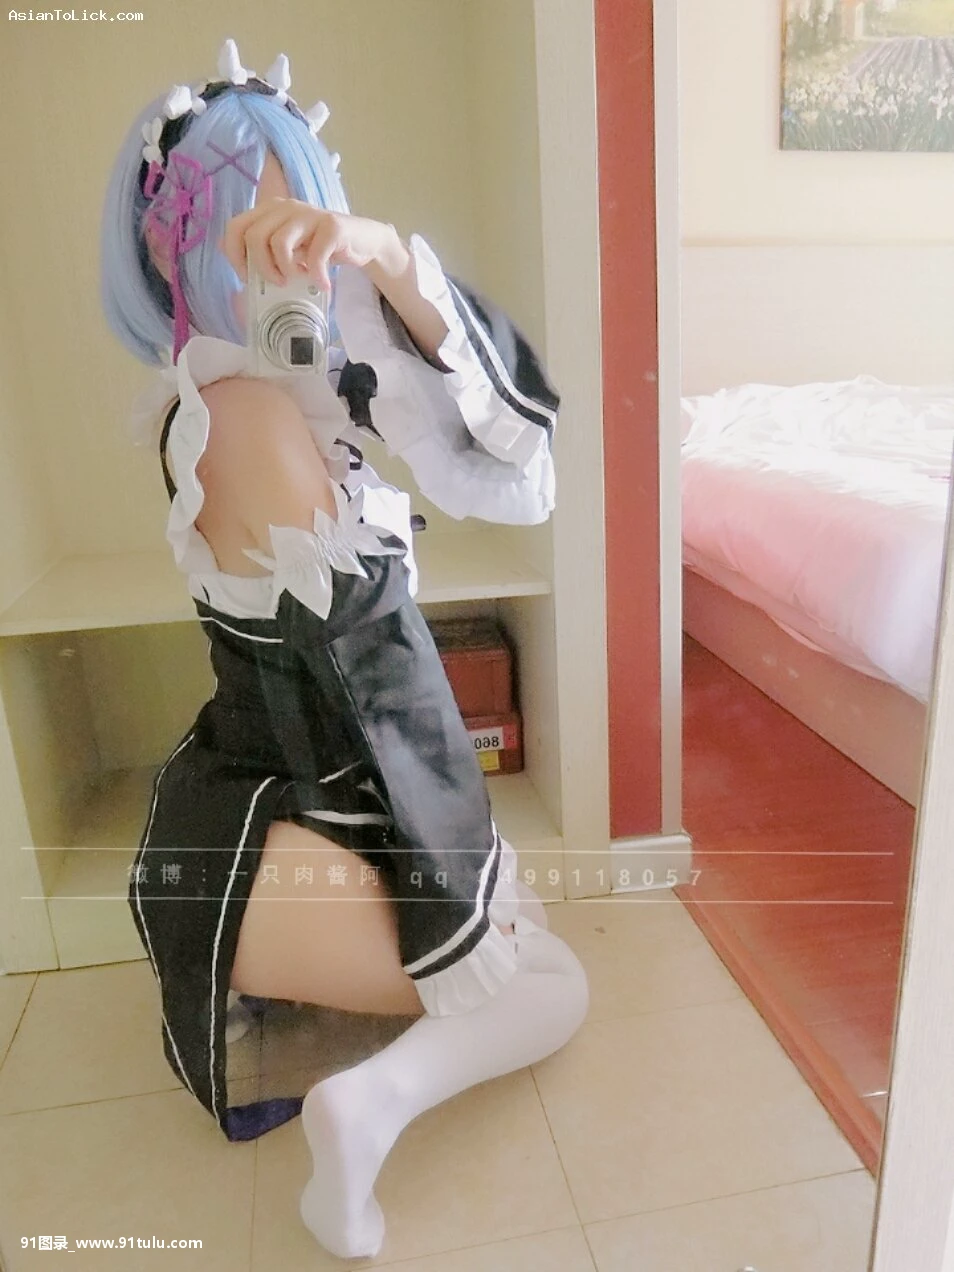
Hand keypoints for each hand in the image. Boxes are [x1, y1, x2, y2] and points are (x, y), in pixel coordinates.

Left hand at [218, 196, 396, 291]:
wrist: (361, 241)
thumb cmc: (320, 249)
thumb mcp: (288, 249)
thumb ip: (265, 252)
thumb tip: (242, 266)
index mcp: (269, 211)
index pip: (235, 227)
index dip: (236, 256)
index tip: (250, 277)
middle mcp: (286, 208)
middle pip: (254, 236)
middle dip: (262, 267)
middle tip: (278, 282)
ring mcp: (309, 214)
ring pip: (279, 242)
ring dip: (285, 269)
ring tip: (298, 279)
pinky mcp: (332, 226)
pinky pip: (314, 255)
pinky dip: (317, 275)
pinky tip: (323, 283)